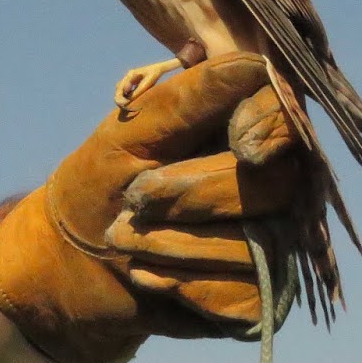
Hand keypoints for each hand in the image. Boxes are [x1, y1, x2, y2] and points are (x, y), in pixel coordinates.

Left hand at [0, 53, 304, 362]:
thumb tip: (254, 63)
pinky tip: (148, 276)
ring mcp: (271, 244)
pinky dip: (188, 287)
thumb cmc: (101, 183)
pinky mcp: (258, 299)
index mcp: (245, 132)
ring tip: (126, 239)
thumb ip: (188, 100)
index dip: (274, 129)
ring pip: (259, 247)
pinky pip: (247, 296)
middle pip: (276, 185)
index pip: (289, 118)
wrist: (72, 264)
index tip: (241, 144)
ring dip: (176, 246)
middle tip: (135, 199)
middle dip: (195, 195)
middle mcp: (272, 186)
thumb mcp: (129, 135)